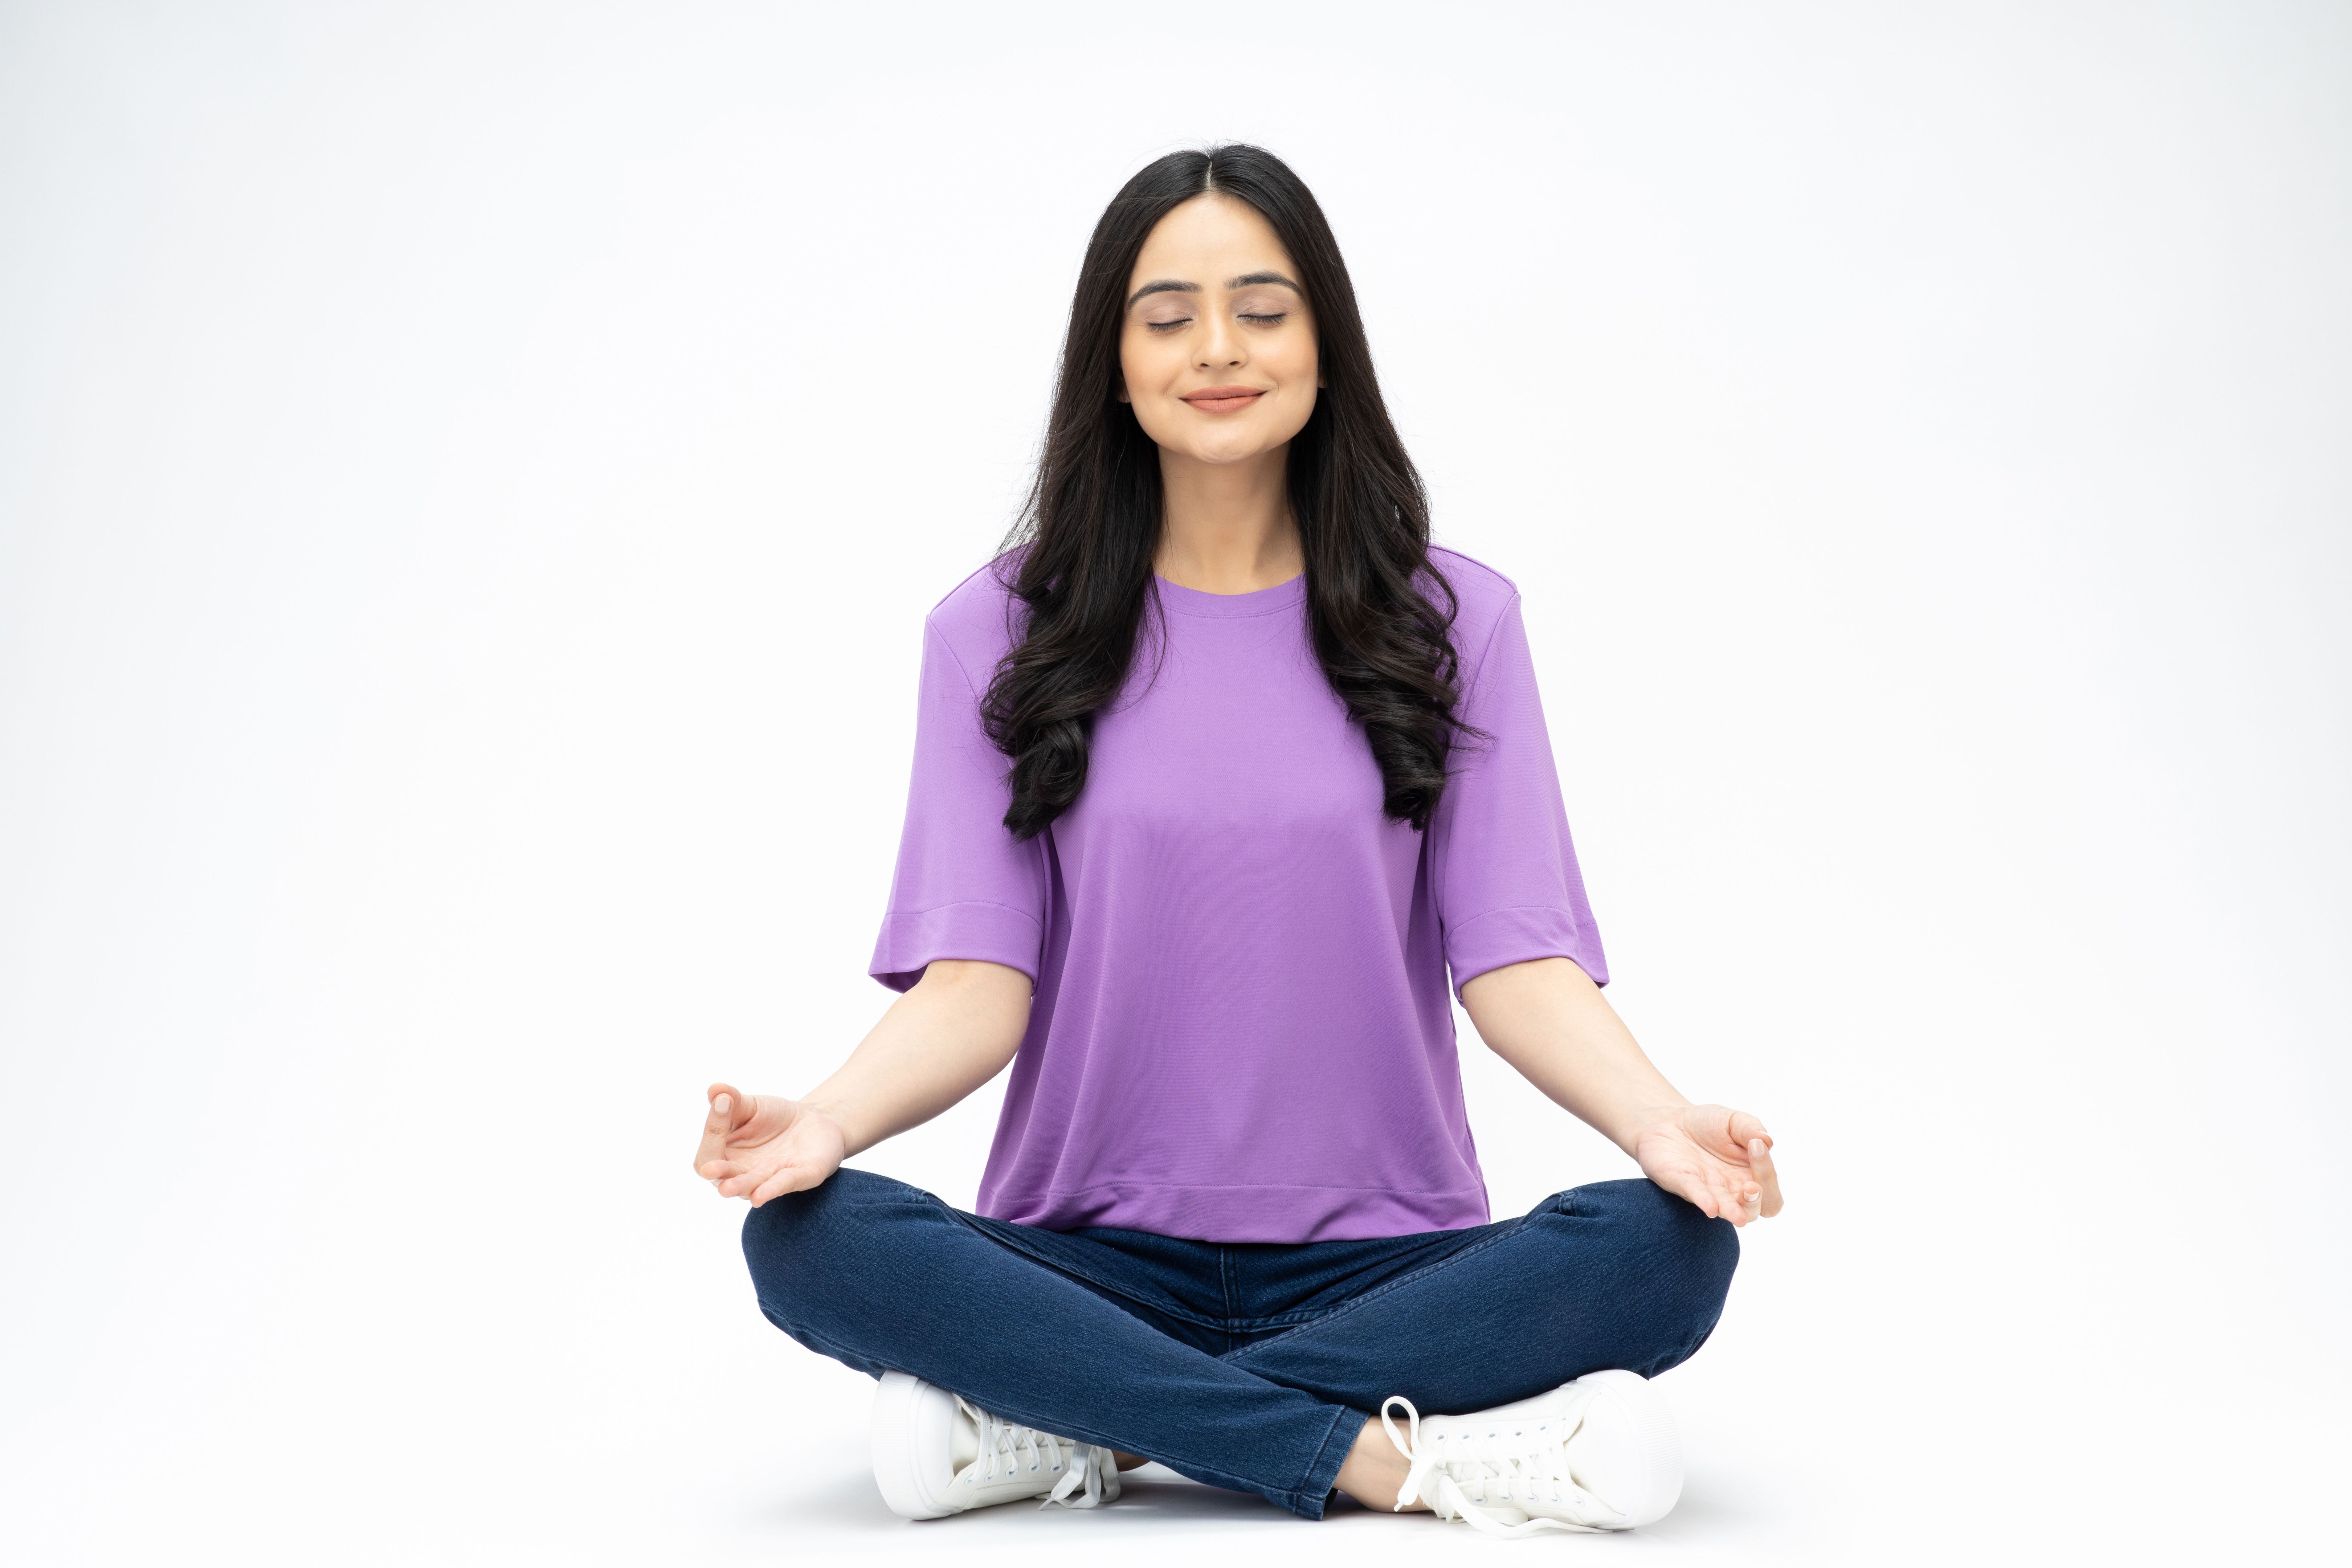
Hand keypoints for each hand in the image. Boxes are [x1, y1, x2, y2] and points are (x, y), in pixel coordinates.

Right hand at [692, 1082, 847, 1205]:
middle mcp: (744, 1172)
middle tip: (711, 1170)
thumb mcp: (752, 1105)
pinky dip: (773, 1189)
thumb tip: (714, 1089)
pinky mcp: (800, 1177)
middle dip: (718, 1173)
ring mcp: (770, 1177)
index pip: (709, 1153)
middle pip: (723, 1178)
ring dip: (740, 1186)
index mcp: (726, 1155)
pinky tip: (760, 1196)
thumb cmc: (774, 1118)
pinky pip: (784, 1184)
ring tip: (728, 1188)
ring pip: (750, 1187)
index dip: (712, 1131)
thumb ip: (733, 1099)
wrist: (814, 1120)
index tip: (722, 1103)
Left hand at [1632, 1105, 1782, 1226]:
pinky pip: (1694, 1195)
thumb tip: (1768, 1141)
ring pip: (1725, 1209)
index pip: (1769, 1190)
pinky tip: (1710, 1206)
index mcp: (1749, 1175)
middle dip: (1757, 1201)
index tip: (1757, 1145)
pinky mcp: (1681, 1182)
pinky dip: (1702, 1200)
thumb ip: (1751, 1128)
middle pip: (1754, 1210)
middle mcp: (1731, 1189)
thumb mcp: (1733, 1120)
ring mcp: (1706, 1189)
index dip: (1769, 1174)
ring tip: (1738, 1215)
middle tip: (1752, 1187)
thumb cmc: (1706, 1124)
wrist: (1668, 1120)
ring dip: (1732, 1210)